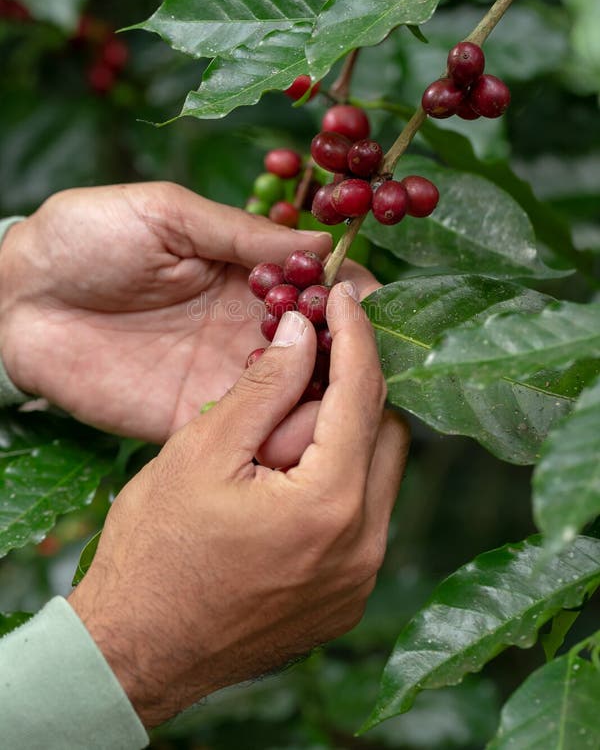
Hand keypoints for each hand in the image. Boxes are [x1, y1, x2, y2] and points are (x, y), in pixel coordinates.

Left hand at [0, 182, 346, 441]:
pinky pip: (251, 431)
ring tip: (340, 400)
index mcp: (246, 272)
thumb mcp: (167, 214)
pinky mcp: (194, 418)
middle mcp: (245, 326)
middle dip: (351, 354)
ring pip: (298, 394)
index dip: (349, 294)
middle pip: (321, 346)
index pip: (318, 285)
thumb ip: (241, 234)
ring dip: (325, 398)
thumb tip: (322, 245)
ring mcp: (223, 375)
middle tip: (367, 362)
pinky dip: (281, 433)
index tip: (367, 306)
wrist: (16, 298)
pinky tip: (296, 430)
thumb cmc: (87, 237)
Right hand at [68, 283, 408, 726]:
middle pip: (383, 432)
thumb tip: (302, 331)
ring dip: (341, 439)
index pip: (362, 393)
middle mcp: (364, 545)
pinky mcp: (345, 598)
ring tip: (277, 437)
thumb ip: (263, 386)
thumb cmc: (157, 551)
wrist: (137, 652)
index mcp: (330, 503)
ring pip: (377, 475)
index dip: (356, 333)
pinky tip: (283, 479)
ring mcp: (359, 578)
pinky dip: (336, 482)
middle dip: (347, 390)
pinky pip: (363, 517)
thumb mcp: (201, 451)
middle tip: (298, 372)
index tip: (345, 295)